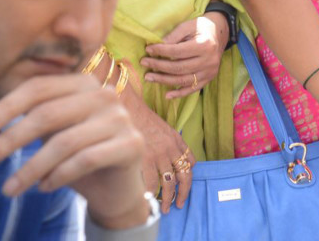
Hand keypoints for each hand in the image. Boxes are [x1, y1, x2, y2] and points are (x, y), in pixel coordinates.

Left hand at [0, 74, 149, 230]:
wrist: (116, 187)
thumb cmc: (78, 154)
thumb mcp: (54, 132)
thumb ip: (34, 118)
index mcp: (84, 83)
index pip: (40, 88)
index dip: (8, 106)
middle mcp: (105, 95)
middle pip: (48, 114)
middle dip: (12, 138)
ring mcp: (121, 118)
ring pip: (65, 142)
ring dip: (30, 168)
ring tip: (9, 188)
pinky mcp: (131, 144)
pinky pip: (86, 160)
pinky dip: (59, 176)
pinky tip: (44, 188)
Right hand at [123, 86, 194, 212]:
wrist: (129, 110)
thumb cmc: (143, 120)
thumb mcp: (166, 130)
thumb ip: (176, 145)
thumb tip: (187, 160)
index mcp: (177, 142)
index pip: (190, 165)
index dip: (188, 180)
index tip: (184, 191)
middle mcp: (172, 149)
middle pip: (184, 177)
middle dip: (183, 194)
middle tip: (179, 205)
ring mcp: (160, 154)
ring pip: (169, 183)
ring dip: (168, 199)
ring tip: (164, 209)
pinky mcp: (145, 158)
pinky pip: (152, 182)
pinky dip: (151, 194)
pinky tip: (149, 201)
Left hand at [141, 13, 227, 98]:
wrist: (219, 34)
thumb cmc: (201, 28)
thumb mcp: (188, 26)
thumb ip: (174, 36)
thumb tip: (157, 46)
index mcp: (204, 45)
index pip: (177, 51)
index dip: (161, 51)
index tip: (148, 49)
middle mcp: (209, 61)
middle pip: (179, 68)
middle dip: (159, 66)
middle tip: (144, 63)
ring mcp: (209, 72)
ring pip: (183, 80)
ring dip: (164, 80)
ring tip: (149, 77)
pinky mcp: (209, 79)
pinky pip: (192, 89)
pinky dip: (179, 93)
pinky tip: (167, 94)